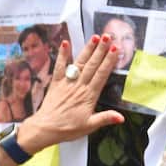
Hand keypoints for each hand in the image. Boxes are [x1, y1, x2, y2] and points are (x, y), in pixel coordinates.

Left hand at [17, 35, 124, 152]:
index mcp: (89, 95)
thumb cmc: (67, 129)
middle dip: (101, 50)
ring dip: (87, 49)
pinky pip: (59, 67)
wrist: (44, 129)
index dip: (109, 61)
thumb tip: (121, 117)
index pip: (102, 74)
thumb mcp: (89, 126)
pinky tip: (65, 43)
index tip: (115, 49)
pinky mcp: (56, 83)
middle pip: (92, 65)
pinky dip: (62, 55)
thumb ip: (105, 118)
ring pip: (79, 63)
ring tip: (95, 37)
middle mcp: (79, 86)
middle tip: (108, 36)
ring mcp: (67, 83)